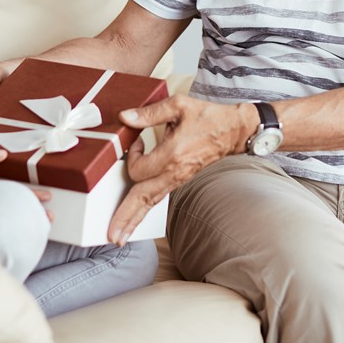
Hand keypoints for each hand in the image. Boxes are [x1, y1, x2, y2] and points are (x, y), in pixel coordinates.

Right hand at [0, 146, 54, 221]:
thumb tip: (2, 153)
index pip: (18, 194)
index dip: (33, 196)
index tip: (47, 196)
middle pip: (18, 211)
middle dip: (34, 214)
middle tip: (50, 217)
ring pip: (13, 218)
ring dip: (28, 221)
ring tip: (44, 225)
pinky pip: (6, 220)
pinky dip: (17, 223)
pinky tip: (27, 227)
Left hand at [107, 94, 250, 245]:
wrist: (232, 131)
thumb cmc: (208, 117)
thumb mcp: (178, 106)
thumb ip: (150, 113)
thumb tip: (125, 117)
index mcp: (173, 155)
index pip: (139, 169)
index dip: (131, 156)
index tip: (137, 141)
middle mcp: (174, 172)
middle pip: (143, 199)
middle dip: (126, 217)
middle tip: (111, 235)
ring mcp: (177, 179)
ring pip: (150, 203)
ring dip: (133, 220)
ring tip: (118, 236)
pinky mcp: (178, 181)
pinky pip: (157, 198)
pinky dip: (143, 211)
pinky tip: (134, 220)